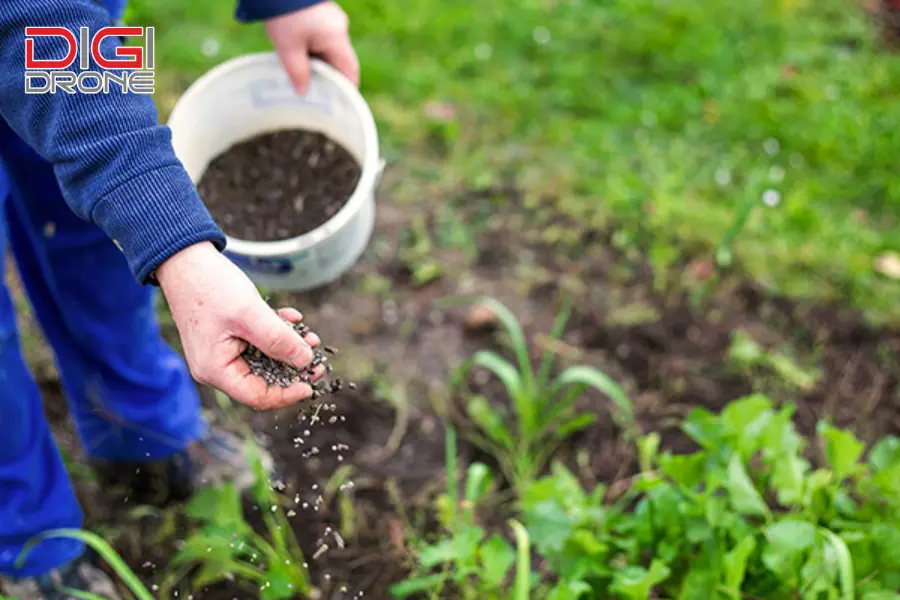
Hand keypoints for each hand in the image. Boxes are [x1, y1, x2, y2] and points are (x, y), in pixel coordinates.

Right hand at [156, 242, 321, 409]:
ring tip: (308, 335)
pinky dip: (276, 331)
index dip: (288, 394)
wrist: (186, 259)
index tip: (311, 382)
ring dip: (288, 347)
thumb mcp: (250, 314)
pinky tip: (290, 316)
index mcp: (216, 370)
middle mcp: (217, 366)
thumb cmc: (210, 286)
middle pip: (263, 380)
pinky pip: (257, 342)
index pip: (257, 396)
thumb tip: (305, 361)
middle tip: (316, 355)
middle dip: (292, 366)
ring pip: (264, 359)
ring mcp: (222, 351)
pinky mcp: (228, 336)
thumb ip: (279, 340)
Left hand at [265, 1, 358, 93]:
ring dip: (319, 65)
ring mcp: (331, 20)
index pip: (350, 71)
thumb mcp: (288, 47)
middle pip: (340, 62)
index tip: (339, 105)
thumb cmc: (283, 13)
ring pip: (329, 51)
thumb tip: (303, 93)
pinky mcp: (321, 14)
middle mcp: (339, 29)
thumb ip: (297, 72)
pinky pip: (322, 39)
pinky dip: (314, 52)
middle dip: (329, 79)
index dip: (347, 90)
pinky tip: (299, 58)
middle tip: (316, 96)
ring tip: (303, 79)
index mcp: (336, 38)